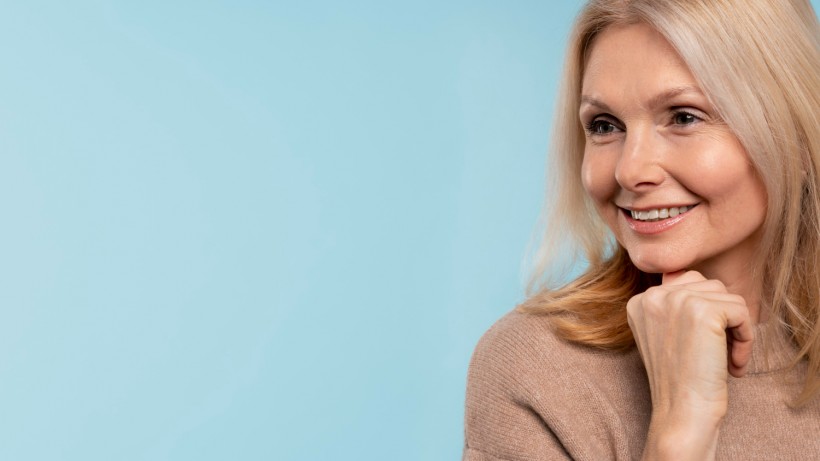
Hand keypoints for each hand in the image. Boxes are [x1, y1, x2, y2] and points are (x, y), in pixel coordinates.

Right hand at [627, 270, 753, 459]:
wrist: (681, 413)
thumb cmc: (680, 381)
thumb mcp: (664, 336)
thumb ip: (673, 305)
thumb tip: (690, 276)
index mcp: (640, 301)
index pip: (687, 283)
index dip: (704, 316)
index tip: (700, 348)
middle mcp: (653, 296)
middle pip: (709, 286)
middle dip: (722, 319)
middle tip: (718, 353)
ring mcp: (676, 300)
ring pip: (729, 297)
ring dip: (736, 329)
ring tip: (727, 359)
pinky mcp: (703, 311)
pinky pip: (742, 312)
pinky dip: (746, 340)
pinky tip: (733, 364)